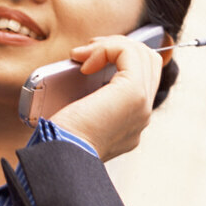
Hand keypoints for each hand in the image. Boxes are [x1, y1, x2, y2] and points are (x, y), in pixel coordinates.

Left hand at [54, 34, 168, 162]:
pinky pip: (128, 52)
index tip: (87, 61)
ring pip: (142, 53)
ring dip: (110, 45)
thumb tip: (82, 73)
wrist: (58, 160)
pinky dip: (106, 48)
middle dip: (118, 47)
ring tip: (82, 53)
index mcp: (132, 123)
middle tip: (86, 52)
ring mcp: (142, 104)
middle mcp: (143, 114)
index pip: (142, 78)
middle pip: (148, 62)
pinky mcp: (133, 93)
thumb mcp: (76, 117)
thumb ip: (88, 100)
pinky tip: (83, 60)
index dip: (119, 60)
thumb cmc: (57, 142)